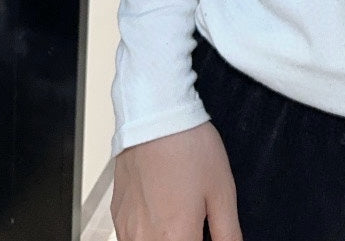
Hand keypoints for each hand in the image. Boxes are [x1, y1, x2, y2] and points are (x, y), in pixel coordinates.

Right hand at [111, 122, 242, 240]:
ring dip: (167, 239)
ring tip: (182, 216)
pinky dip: (150, 233)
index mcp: (175, 237)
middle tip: (198, 225)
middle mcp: (145, 239)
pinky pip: (131, 238)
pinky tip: (164, 211)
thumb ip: (227, 232)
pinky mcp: (117, 216)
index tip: (208, 234)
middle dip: (186, 240)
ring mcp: (126, 229)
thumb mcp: (222, 190)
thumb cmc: (189, 148)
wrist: (156, 117)